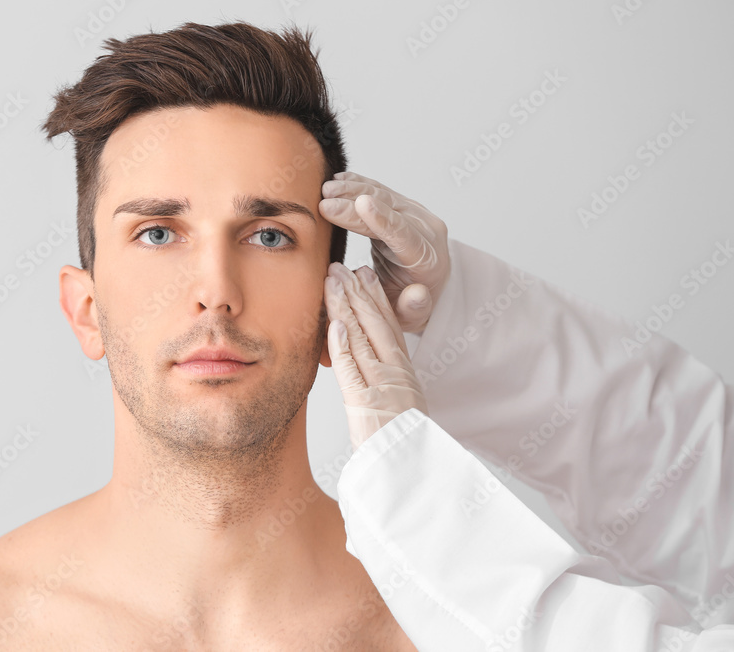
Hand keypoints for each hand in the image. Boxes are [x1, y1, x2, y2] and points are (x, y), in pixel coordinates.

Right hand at [320, 171, 450, 333]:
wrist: (427, 287)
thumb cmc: (411, 303)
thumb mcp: (413, 315)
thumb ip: (414, 308)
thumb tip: (417, 294)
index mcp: (426, 256)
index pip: (403, 234)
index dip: (380, 219)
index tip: (360, 204)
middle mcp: (424, 229)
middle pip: (388, 209)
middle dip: (354, 203)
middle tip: (324, 201)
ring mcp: (413, 214)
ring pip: (382, 195)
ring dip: (352, 190)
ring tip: (326, 189)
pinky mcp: (400, 207)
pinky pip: (378, 191)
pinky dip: (357, 185)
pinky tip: (339, 180)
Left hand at [325, 262, 428, 450]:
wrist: (411, 478)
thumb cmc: (401, 452)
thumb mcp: (400, 412)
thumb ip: (387, 388)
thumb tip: (369, 372)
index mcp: (406, 376)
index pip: (390, 329)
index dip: (377, 299)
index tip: (366, 276)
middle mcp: (397, 376)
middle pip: (376, 325)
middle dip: (358, 293)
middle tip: (342, 267)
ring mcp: (382, 387)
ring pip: (361, 339)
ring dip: (345, 307)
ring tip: (332, 281)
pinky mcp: (366, 403)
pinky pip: (351, 369)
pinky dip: (342, 345)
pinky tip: (334, 322)